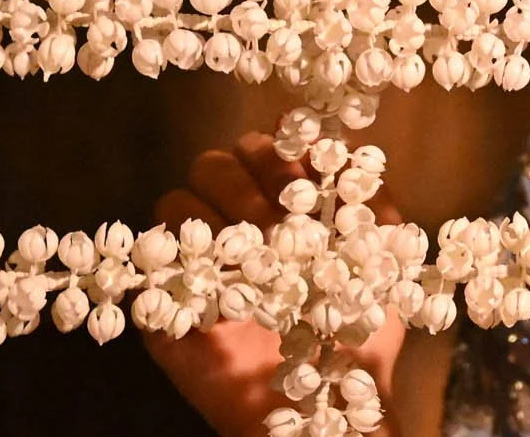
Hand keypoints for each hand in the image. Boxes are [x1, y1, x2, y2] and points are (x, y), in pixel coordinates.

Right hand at [145, 133, 407, 436]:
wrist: (330, 405)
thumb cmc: (360, 327)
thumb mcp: (379, 246)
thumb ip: (358, 184)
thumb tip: (314, 124)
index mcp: (279, 203)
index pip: (258, 145)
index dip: (275, 151)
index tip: (299, 177)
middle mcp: (234, 225)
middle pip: (212, 164)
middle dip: (243, 184)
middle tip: (275, 225)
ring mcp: (198, 264)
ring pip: (176, 203)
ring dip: (216, 221)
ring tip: (256, 258)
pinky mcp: (167, 306)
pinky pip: (151, 264)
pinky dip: (182, 263)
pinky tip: (224, 281)